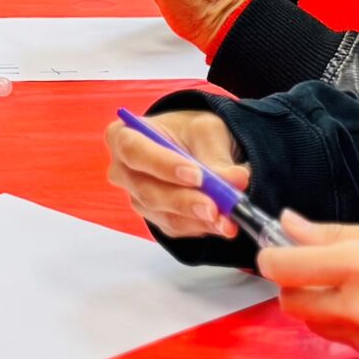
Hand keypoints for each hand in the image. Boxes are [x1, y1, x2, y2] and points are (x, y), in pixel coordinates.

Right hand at [104, 107, 252, 239]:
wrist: (194, 148)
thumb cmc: (189, 132)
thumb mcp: (205, 131)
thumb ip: (216, 156)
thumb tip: (235, 179)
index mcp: (123, 136)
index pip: (134, 151)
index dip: (163, 165)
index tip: (196, 175)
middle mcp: (123, 171)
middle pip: (147, 191)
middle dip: (185, 201)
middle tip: (215, 207)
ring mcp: (137, 198)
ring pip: (164, 214)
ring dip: (199, 218)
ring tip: (228, 217)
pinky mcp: (155, 218)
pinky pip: (177, 227)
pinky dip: (202, 225)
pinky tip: (221, 221)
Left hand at [255, 216, 358, 350]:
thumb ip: (334, 233)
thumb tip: (289, 223)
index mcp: (358, 268)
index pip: (284, 267)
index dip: (272, 257)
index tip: (275, 251)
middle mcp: (354, 309)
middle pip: (290, 302)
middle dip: (294, 284)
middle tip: (317, 270)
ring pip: (313, 323)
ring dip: (319, 307)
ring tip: (350, 290)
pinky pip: (339, 341)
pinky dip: (343, 325)